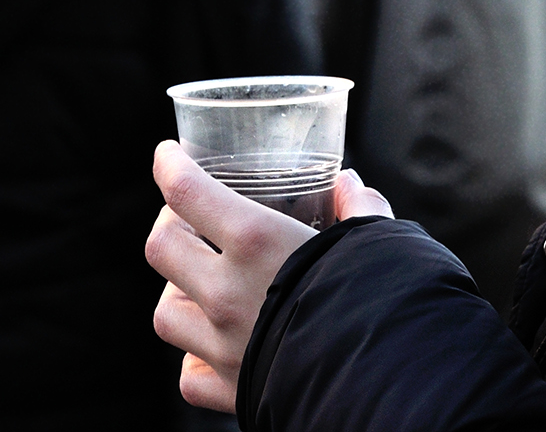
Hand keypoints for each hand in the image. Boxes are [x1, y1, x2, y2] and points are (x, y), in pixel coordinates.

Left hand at [146, 141, 392, 411]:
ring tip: (199, 281)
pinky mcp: (233, 391)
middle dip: (169, 225)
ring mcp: (223, 346)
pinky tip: (214, 345)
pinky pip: (191, 375)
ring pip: (167, 313)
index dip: (170, 166)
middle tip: (188, 218)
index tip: (167, 154)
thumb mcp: (375, 238)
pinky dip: (196, 357)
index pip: (187, 192)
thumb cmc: (381, 300)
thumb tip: (351, 187)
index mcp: (256, 242)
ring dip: (177, 291)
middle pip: (161, 248)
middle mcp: (227, 293)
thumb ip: (360, 208)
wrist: (384, 382)